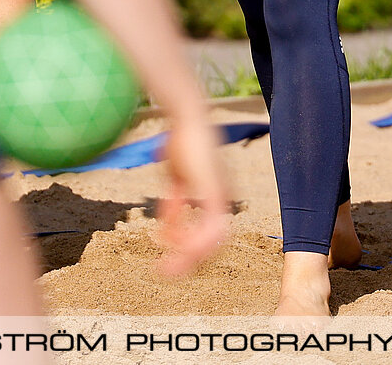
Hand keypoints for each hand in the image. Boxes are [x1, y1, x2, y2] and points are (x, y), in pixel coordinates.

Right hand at [153, 114, 231, 275]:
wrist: (187, 119)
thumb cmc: (181, 142)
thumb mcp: (175, 180)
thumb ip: (175, 206)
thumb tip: (167, 232)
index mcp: (217, 196)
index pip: (211, 234)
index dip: (192, 251)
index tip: (170, 260)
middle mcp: (224, 198)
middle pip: (215, 242)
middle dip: (192, 262)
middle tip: (167, 272)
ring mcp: (223, 195)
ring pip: (215, 240)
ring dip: (191, 258)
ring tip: (168, 269)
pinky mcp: (216, 191)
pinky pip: (211, 226)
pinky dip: (195, 242)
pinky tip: (177, 251)